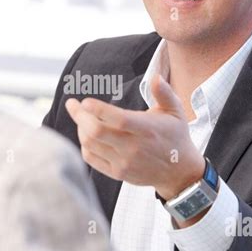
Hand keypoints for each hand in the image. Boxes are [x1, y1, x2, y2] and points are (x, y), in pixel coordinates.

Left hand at [65, 74, 204, 200]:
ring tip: (80, 117)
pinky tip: (86, 134)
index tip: (85, 101)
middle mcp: (134, 148)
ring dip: (80, 128)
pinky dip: (84, 145)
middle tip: (72, 105)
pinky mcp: (117, 173)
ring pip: (90, 144)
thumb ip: (164, 92)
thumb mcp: (175, 111)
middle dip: (79, 116)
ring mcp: (124, 162)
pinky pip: (91, 158)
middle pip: (96, 132)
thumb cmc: (175, 136)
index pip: (117, 119)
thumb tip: (155, 77)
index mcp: (147, 129)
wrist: (179, 172)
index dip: (98, 109)